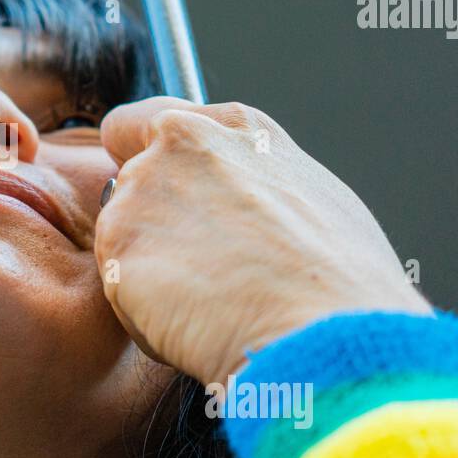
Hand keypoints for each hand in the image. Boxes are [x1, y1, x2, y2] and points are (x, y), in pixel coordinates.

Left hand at [95, 98, 430, 385]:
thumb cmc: (340, 281)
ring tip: (210, 302)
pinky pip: (118, 286)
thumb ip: (253, 180)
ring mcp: (141, 192)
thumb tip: (236, 198)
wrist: (324, 334)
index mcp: (231, 127)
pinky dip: (142, 311)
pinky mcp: (117, 246)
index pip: (143, 122)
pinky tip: (192, 324)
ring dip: (147, 269)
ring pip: (120, 236)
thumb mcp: (312, 197)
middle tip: (201, 267)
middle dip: (149, 220)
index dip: (144, 158)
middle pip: (128, 180)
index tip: (163, 192)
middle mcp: (176, 145)